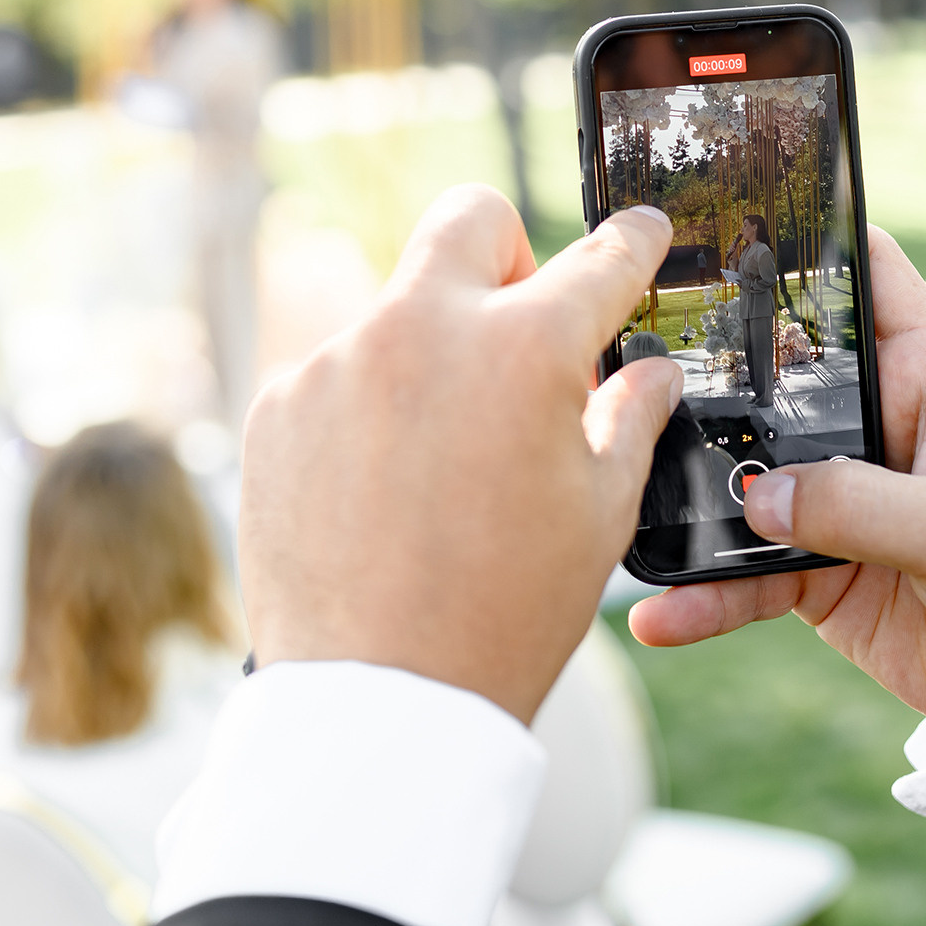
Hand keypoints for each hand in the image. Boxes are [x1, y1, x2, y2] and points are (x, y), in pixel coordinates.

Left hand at [242, 186, 683, 723]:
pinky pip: (337, 378)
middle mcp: (421, 330)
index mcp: (521, 349)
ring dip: (431, 358)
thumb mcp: (599, 515)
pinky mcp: (277, 406)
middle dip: (507, 253)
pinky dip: (367, 413)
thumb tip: (649, 372)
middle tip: (521, 325)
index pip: (596, 260)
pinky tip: (382, 492)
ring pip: (398, 314)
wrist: (377, 703)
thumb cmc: (504, 615)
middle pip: (469, 222)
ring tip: (443, 463)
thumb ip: (629, 418)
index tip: (639, 233)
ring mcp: (336, 362)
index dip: (631, 243)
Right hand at [629, 227, 925, 739]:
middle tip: (623, 371)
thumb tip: (759, 499)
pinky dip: (701, 593)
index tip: (725, 223)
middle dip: (702, 372)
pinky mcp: (815, 567)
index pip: (866, 274)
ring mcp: (836, 495)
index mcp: (924, 375)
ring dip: (687, 493)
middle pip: (772, 371)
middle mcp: (871, 422)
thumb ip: (865, 509)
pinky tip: (659, 615)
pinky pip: (740, 571)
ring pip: (742, 474)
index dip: (809, 238)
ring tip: (623, 503)